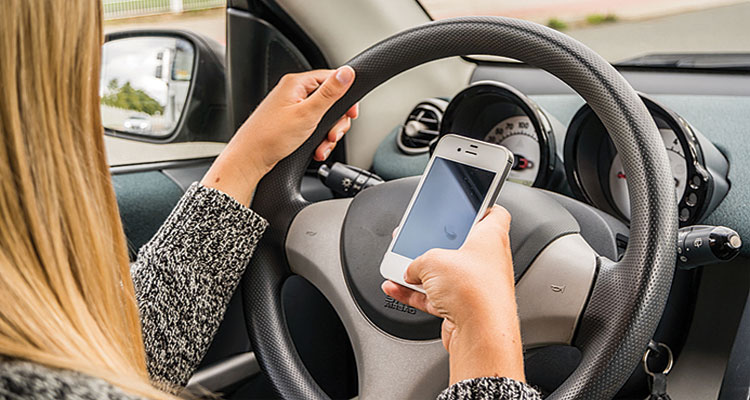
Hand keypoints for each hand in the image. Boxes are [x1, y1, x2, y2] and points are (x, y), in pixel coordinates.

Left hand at [201, 67, 358, 205]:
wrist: (249, 160)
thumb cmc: (270, 137)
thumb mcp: (307, 113)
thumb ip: (330, 93)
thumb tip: (347, 72)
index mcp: (296, 84)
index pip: (332, 79)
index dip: (345, 96)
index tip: (350, 113)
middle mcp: (293, 93)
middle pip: (330, 100)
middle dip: (336, 122)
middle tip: (333, 135)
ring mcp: (291, 109)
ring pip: (323, 117)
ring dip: (327, 134)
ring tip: (322, 146)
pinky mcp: (290, 123)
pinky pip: (312, 127)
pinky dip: (317, 140)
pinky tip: (315, 150)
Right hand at [382, 206, 524, 383]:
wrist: (481, 334)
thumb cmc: (474, 292)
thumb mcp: (432, 260)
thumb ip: (417, 260)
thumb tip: (410, 269)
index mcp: (491, 237)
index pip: (493, 213)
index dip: (480, 205)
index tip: (465, 202)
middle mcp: (487, 261)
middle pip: (460, 244)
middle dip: (435, 243)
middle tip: (418, 237)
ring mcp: (476, 286)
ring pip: (445, 273)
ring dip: (421, 271)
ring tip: (401, 266)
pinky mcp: (464, 308)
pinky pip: (436, 296)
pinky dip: (416, 293)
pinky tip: (397, 288)